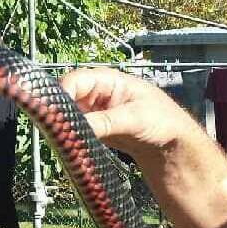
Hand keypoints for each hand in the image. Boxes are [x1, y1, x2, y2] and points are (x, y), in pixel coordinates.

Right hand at [58, 67, 192, 168]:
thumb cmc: (162, 121)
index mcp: (106, 79)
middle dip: (59, 114)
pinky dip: (71, 138)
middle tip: (57, 133)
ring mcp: (93, 111)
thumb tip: (76, 128)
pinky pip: (74, 131)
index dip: (60, 96)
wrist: (172, 143)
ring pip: (67, 116)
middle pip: (64, 98)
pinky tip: (71, 148)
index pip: (73, 81)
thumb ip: (105, 122)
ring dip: (64, 128)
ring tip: (64, 142)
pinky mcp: (93, 128)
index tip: (54, 117)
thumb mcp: (134, 119)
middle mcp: (95, 92)